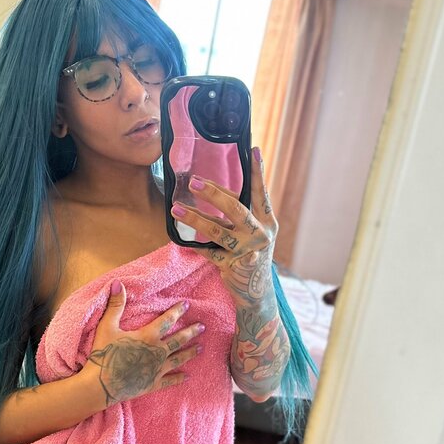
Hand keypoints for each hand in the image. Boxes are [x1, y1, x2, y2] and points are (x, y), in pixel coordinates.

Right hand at [85, 283, 205, 406]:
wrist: (102, 384)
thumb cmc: (104, 354)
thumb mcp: (107, 326)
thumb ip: (115, 305)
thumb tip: (118, 283)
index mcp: (148, 336)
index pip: (167, 320)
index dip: (177, 311)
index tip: (187, 304)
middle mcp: (157, 352)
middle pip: (178, 340)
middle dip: (191, 332)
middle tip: (202, 327)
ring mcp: (157, 369)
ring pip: (178, 359)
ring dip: (190, 353)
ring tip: (201, 348)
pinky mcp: (153, 384)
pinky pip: (169, 380)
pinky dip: (179, 378)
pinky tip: (187, 376)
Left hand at [170, 147, 278, 306]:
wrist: (256, 293)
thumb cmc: (251, 254)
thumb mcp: (253, 232)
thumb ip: (240, 213)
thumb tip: (215, 188)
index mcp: (267, 222)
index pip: (260, 193)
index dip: (257, 173)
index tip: (253, 150)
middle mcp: (260, 235)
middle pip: (236, 210)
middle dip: (214, 195)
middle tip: (194, 183)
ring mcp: (247, 251)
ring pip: (218, 231)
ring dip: (195, 218)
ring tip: (176, 209)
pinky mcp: (233, 266)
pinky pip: (209, 253)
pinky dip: (195, 246)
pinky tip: (182, 239)